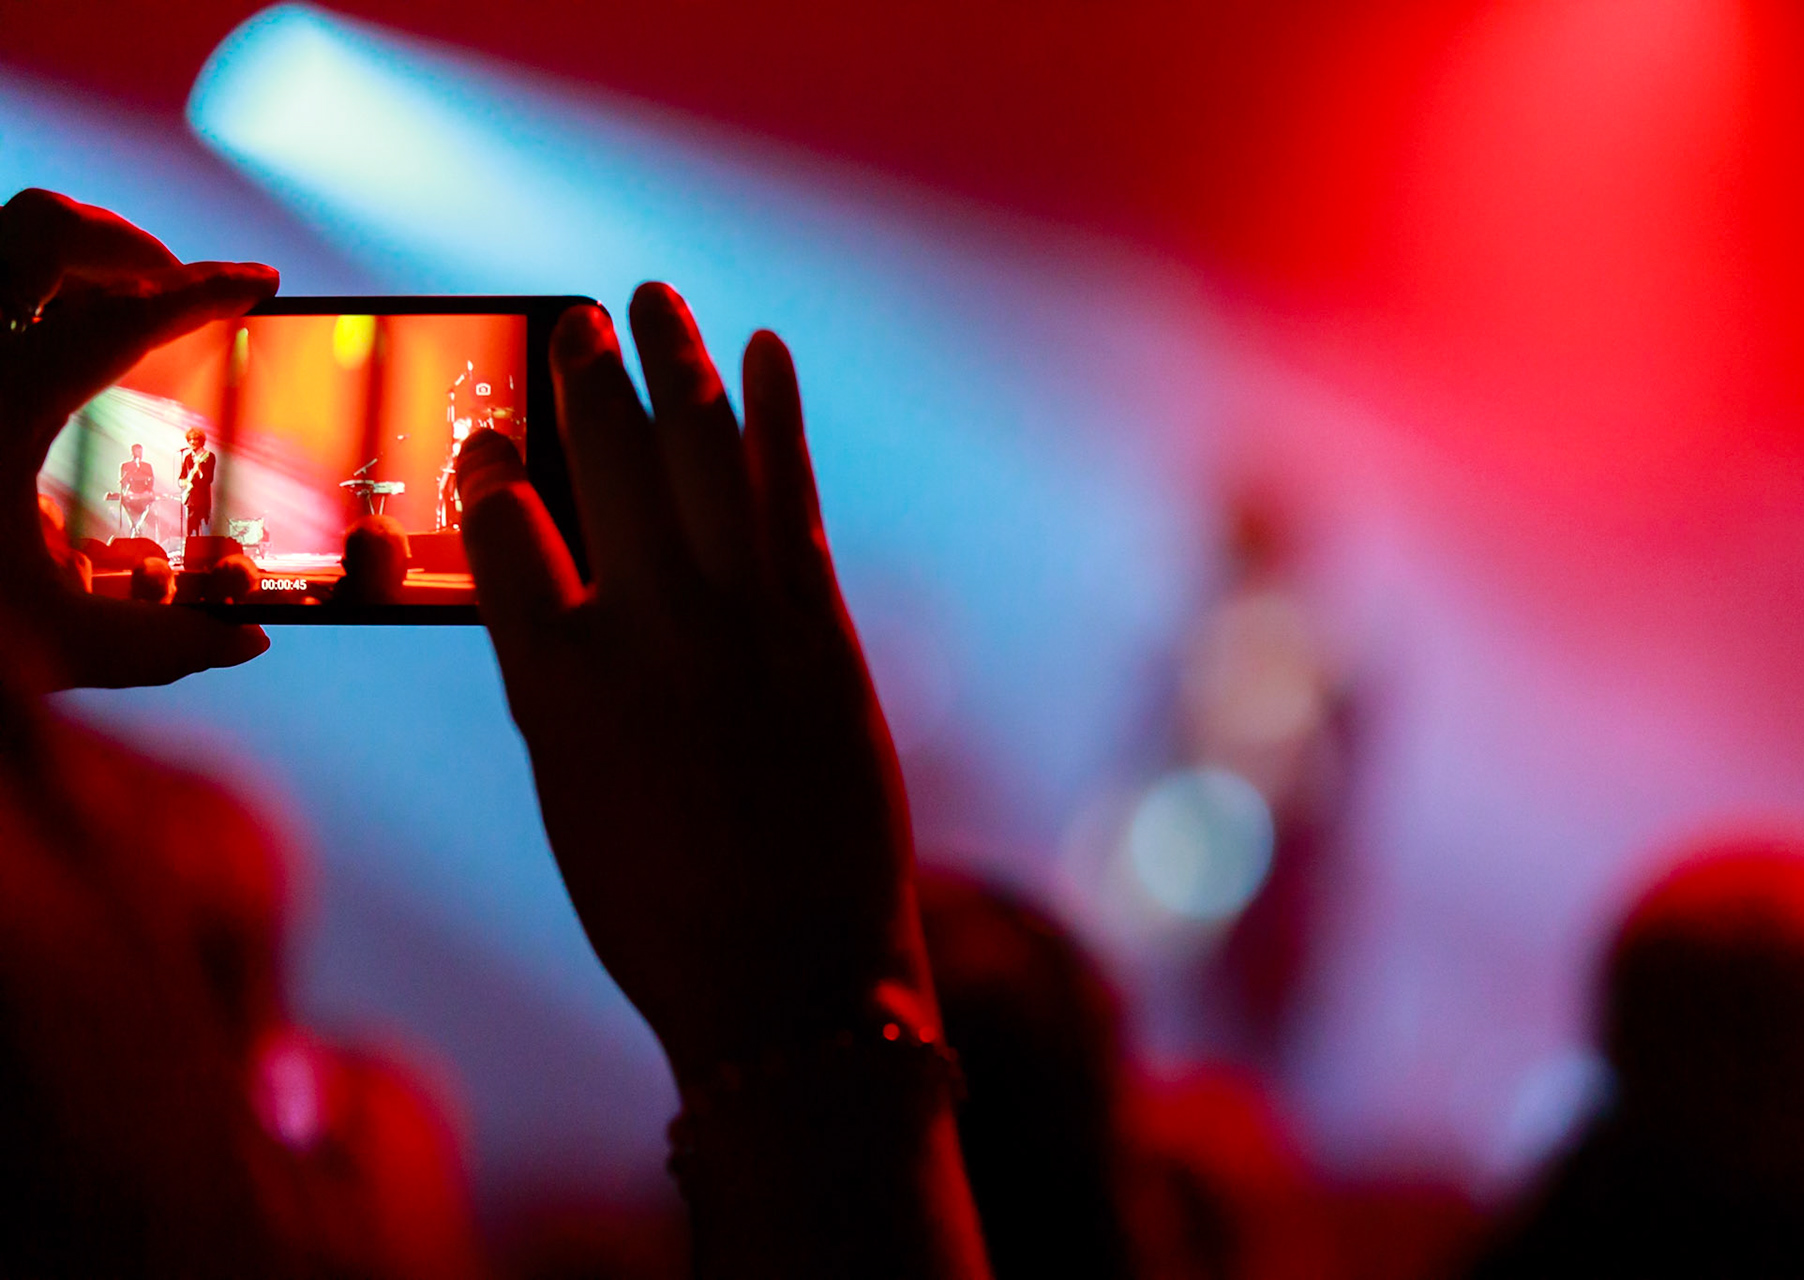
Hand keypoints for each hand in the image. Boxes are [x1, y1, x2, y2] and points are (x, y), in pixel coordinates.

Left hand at [0, 189, 277, 688]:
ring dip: (72, 265)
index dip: (202, 293)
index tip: (258, 284)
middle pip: (46, 232)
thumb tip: (244, 642)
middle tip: (181, 293)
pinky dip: (26, 302)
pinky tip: (51, 363)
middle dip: (128, 248)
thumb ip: (159, 646)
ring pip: (1, 247)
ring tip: (125, 316)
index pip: (120, 317)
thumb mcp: (53, 647)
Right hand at [456, 286, 932, 1084]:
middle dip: (584, 382)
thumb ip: (556, 681)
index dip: (490, 473)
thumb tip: (551, 586)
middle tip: (570, 321)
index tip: (489, 436)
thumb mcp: (570, 802)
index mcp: (555, 688)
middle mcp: (646, 636)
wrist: (796, 985)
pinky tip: (765, 355)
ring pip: (701, 459)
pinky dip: (777, 418)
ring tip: (655, 300)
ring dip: (678, 366)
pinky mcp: (821, 633)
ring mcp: (743, 626)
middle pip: (604, 471)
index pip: (503, 538)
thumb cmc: (662, 916)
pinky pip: (790, 498)